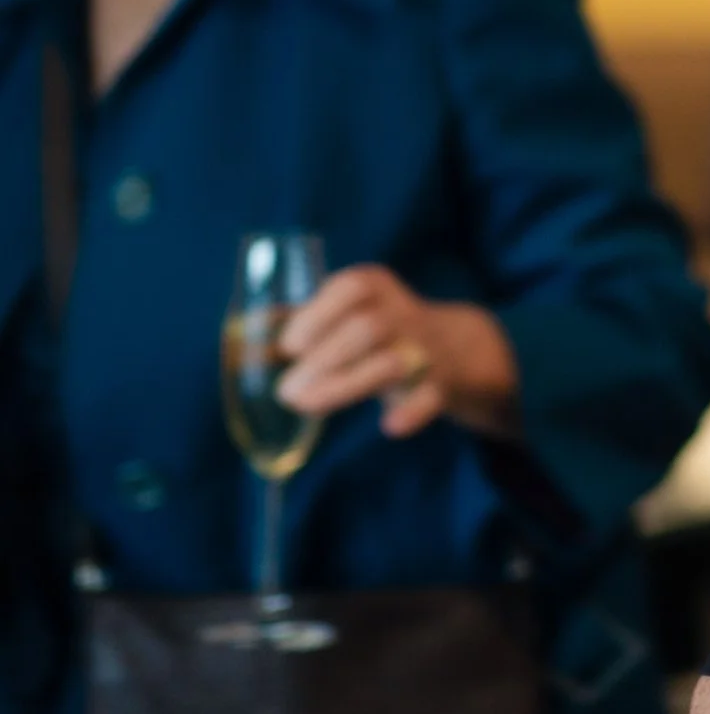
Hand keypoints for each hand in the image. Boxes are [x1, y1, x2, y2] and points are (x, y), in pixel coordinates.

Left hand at [277, 265, 520, 438]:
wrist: (456, 346)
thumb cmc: (382, 327)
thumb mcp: (349, 308)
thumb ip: (304, 315)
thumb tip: (248, 328)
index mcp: (376, 287)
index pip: (350, 288)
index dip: (316, 315)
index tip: (289, 346)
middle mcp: (404, 314)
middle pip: (367, 329)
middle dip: (322, 359)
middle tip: (285, 390)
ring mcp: (425, 349)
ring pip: (392, 364)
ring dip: (345, 386)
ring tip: (305, 404)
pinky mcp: (440, 384)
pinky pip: (431, 397)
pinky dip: (412, 412)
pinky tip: (390, 426)